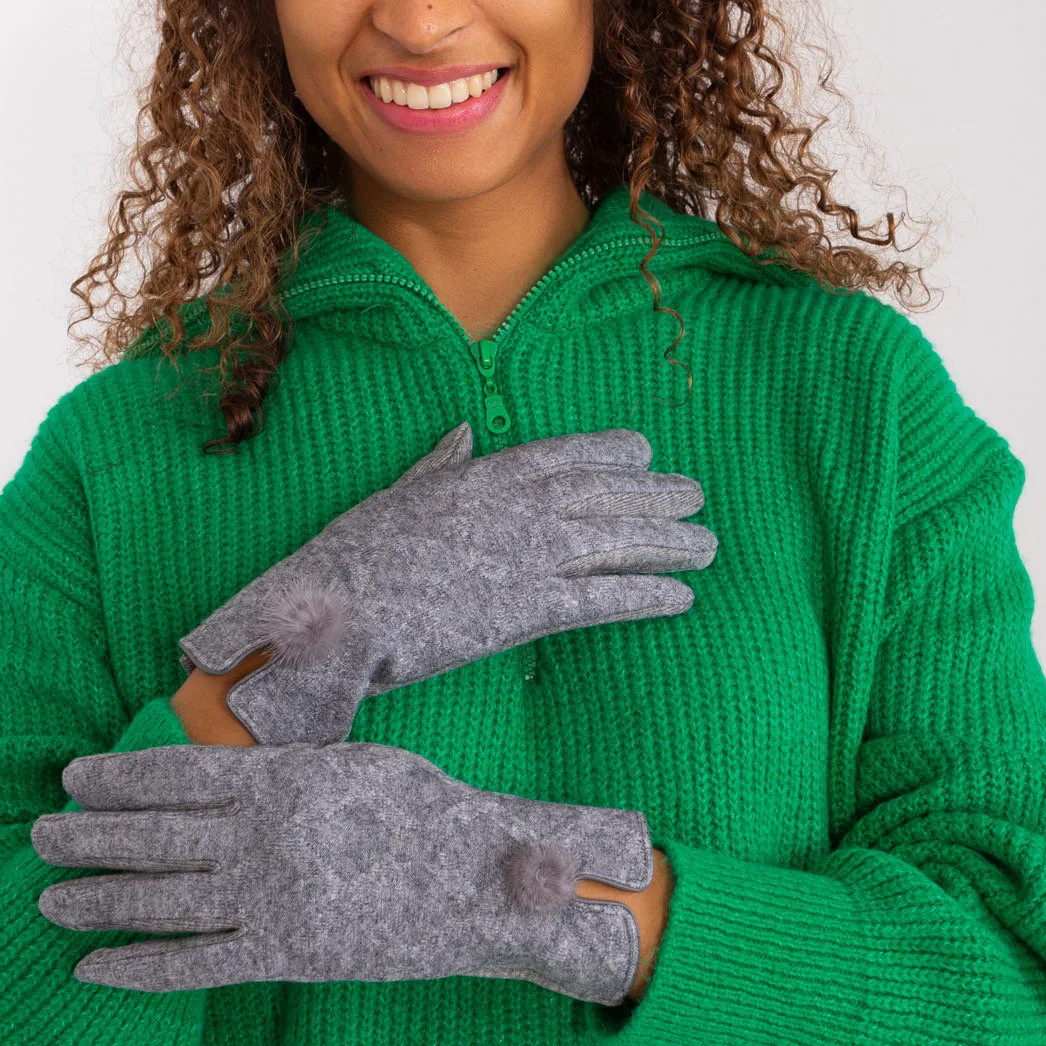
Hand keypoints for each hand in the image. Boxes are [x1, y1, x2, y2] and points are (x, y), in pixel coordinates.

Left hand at [32, 740, 652, 1004]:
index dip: (118, 777)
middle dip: (86, 838)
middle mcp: (263, 836)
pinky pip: (194, 963)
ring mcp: (270, 897)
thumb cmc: (429, 813)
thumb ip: (293, 765)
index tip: (73, 776)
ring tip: (47, 899)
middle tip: (36, 836)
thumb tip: (239, 761)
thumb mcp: (363, 763)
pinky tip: (92, 971)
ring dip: (95, 899)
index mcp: (282, 779)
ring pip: (159, 899)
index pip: (177, 772)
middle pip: (153, 836)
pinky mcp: (284, 955)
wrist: (484, 882)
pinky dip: (137, 968)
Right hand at [176, 421, 716, 744]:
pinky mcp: (532, 611)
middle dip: (657, 496)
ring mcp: (531, 557)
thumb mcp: (398, 494)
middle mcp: (521, 508)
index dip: (613, 455)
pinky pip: (607, 600)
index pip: (568, 454)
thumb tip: (460, 434)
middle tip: (696, 498)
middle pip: (609, 496)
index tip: (645, 452)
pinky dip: (649, 596)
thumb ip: (439, 464)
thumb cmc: (353, 556)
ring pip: (621, 544)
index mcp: (488, 475)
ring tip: (706, 546)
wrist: (339, 611)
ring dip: (670, 544)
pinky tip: (681, 598)